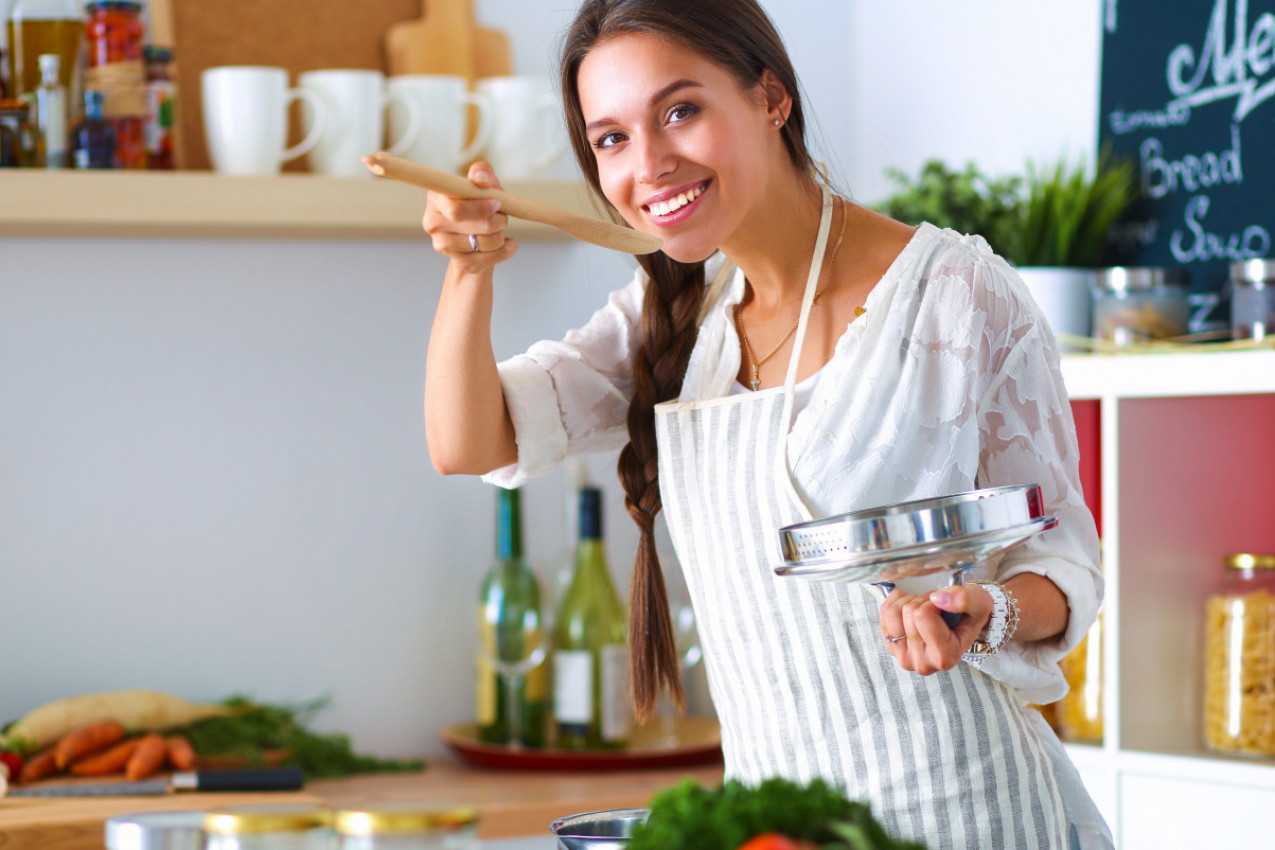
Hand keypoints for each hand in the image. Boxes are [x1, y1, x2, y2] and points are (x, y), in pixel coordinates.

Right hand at [422, 160, 516, 270]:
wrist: (477, 239)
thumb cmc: (480, 206)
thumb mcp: (484, 186)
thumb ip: (483, 173)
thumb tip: (481, 177)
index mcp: (436, 197)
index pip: (456, 208)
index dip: (480, 207)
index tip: (497, 204)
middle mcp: (432, 222)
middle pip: (471, 226)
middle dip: (496, 221)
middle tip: (503, 218)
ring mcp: (442, 245)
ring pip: (483, 242)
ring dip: (501, 235)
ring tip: (501, 230)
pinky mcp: (458, 262)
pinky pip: (490, 258)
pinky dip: (506, 250)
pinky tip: (506, 244)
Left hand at [879, 584, 994, 674]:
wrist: (963, 623)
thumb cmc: (971, 615)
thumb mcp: (979, 603)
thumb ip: (964, 600)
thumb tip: (939, 598)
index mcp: (945, 656)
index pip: (922, 616)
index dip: (932, 602)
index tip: (944, 606)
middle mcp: (923, 663)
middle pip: (908, 612)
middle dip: (923, 601)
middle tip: (937, 608)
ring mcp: (904, 656)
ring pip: (893, 612)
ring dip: (908, 602)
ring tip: (925, 609)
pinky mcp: (891, 647)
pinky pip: (884, 613)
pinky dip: (896, 603)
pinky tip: (911, 608)